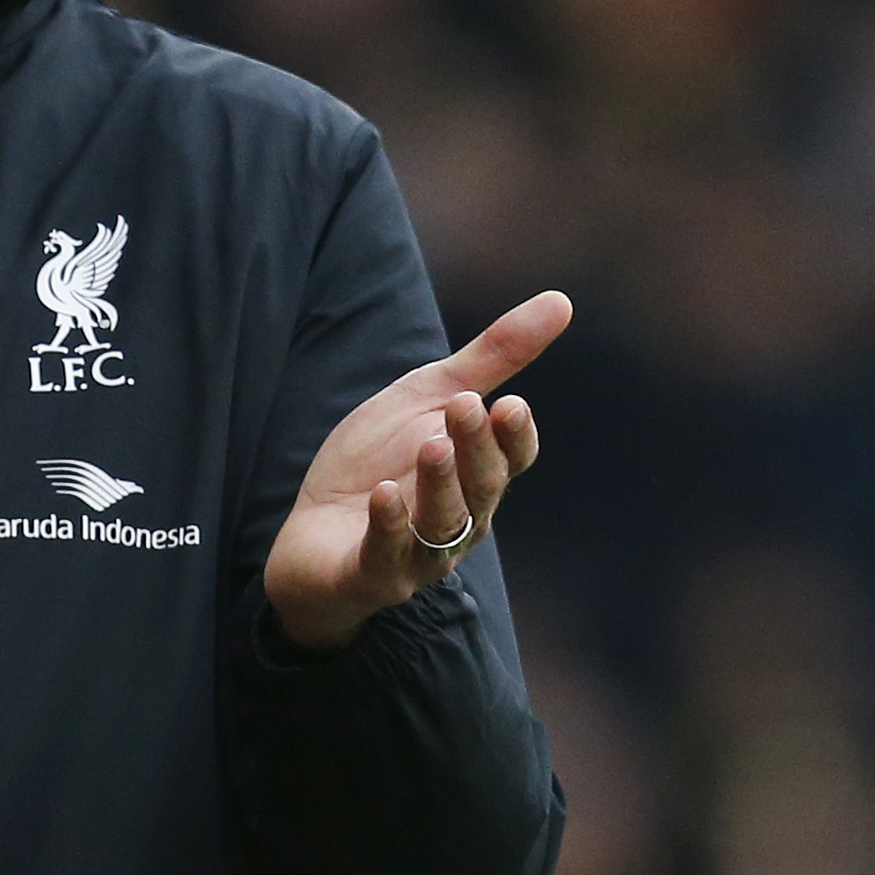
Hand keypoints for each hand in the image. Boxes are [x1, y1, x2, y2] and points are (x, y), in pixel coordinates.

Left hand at [261, 291, 571, 653]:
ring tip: (432, 446)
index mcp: (477, 474)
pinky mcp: (373, 573)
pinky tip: (383, 495)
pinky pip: (387, 555)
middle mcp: (460, 518)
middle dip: (476, 448)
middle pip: (482, 487)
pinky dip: (388, 526)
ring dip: (440, 485)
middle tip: (464, 407)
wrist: (313, 528)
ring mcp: (420, 553)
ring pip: (443, 524)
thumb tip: (562, 300)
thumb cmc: (379, 459)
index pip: (513, 458)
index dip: (515, 437)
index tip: (510, 405)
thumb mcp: (429, 396)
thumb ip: (493, 356)